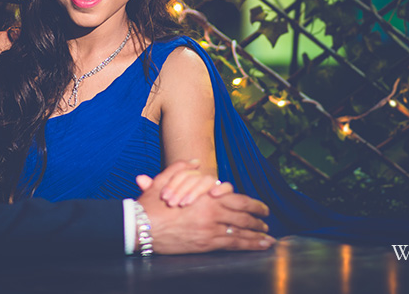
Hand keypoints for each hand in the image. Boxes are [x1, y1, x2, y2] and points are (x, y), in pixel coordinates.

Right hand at [136, 161, 274, 254]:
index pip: (236, 199)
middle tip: (268, 220)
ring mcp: (209, 230)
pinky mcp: (204, 244)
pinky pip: (232, 245)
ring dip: (257, 235)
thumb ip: (181, 168)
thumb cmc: (151, 205)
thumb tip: (195, 161)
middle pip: (243, 216)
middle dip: (259, 219)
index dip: (253, 204)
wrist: (140, 228)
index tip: (262, 207)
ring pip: (240, 232)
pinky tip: (258, 247)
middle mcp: (211, 213)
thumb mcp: (164, 180)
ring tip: (268, 237)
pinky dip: (248, 246)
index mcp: (205, 197)